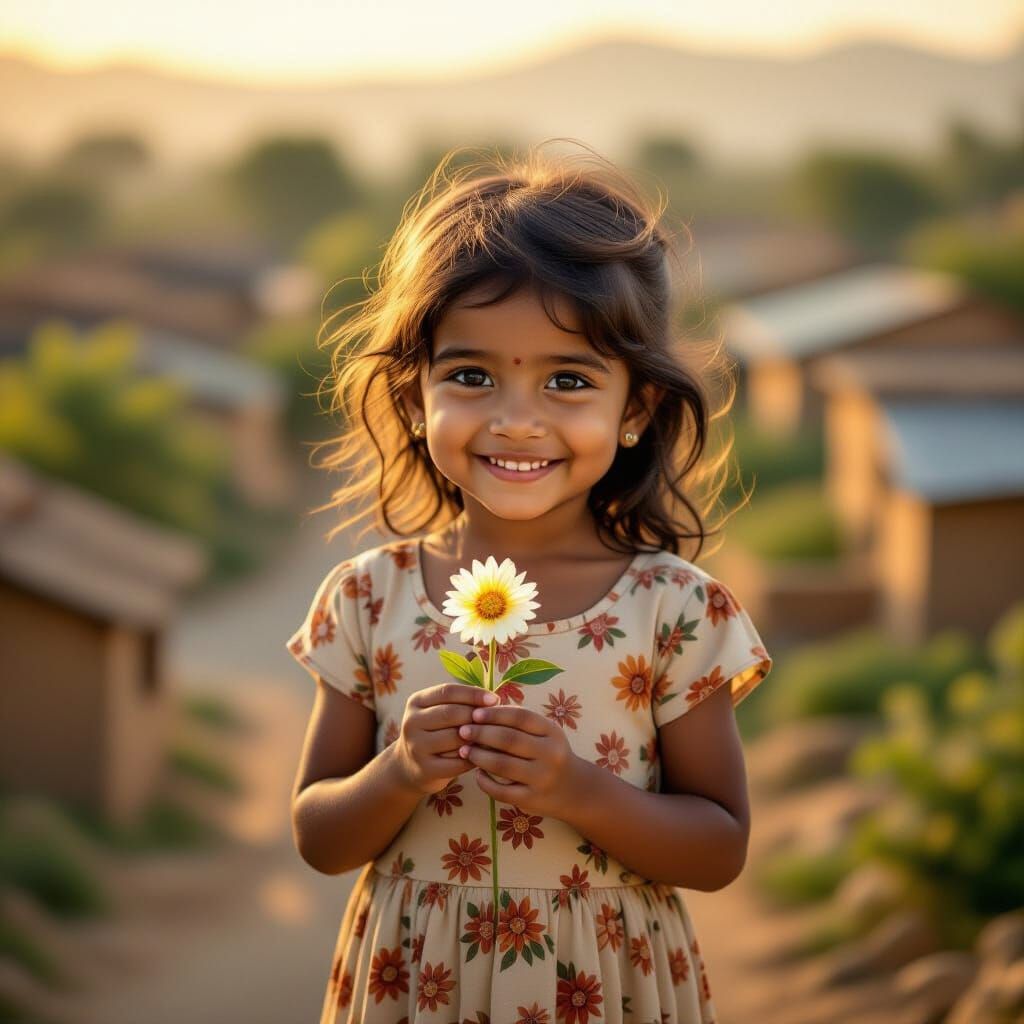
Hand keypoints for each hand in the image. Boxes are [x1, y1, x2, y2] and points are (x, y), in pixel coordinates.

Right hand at [393, 683, 499, 795]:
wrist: (410, 766)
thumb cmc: (436, 732)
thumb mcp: (440, 712)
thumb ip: (461, 703)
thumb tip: (493, 700)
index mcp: (416, 702)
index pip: (447, 691)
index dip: (473, 694)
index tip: (495, 699)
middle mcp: (412, 722)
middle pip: (450, 713)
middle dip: (476, 716)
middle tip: (496, 721)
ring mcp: (416, 746)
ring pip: (455, 738)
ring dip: (476, 738)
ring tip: (490, 738)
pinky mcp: (425, 769)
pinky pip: (457, 762)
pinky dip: (473, 758)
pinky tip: (481, 756)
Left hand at [456, 704, 584, 817]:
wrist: (575, 790)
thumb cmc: (551, 754)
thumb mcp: (545, 733)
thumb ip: (520, 722)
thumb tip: (483, 711)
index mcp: (552, 732)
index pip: (520, 717)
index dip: (495, 714)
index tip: (475, 713)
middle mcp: (550, 754)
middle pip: (509, 739)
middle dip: (481, 733)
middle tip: (463, 731)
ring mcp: (541, 779)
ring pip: (502, 765)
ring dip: (479, 756)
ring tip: (464, 750)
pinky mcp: (532, 800)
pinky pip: (501, 791)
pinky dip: (485, 782)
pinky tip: (477, 774)